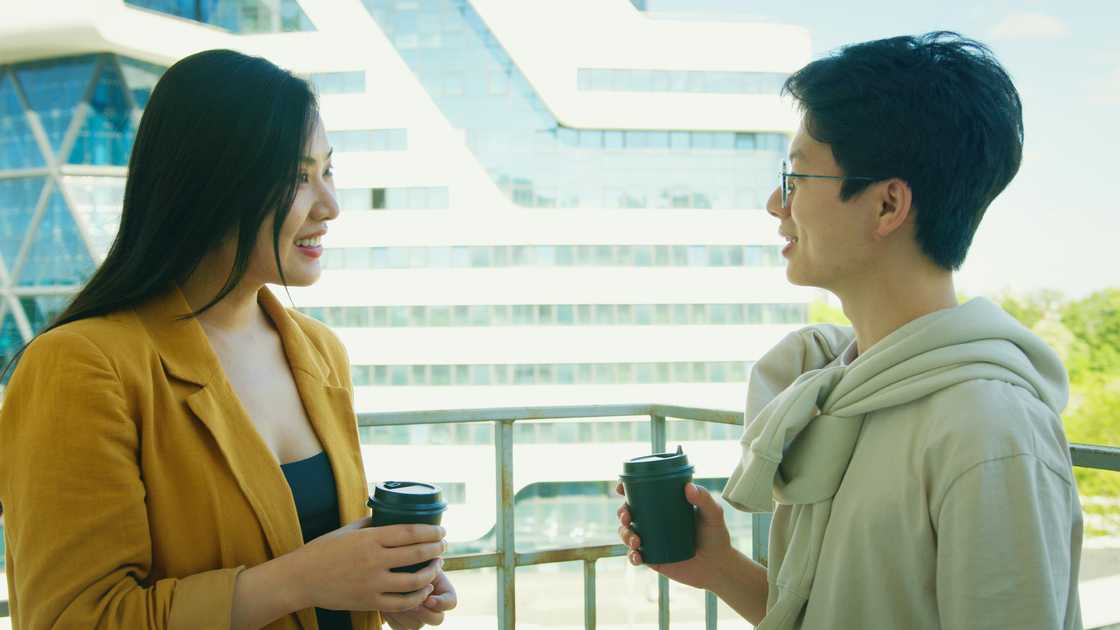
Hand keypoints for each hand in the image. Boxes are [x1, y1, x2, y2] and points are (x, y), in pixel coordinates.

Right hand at [291, 517, 447, 612]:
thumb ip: (371, 525)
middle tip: (443, 546)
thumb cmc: (322, 550)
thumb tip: (391, 517)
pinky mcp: (369, 601)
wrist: (300, 579)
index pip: (410, 532)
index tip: (441, 530)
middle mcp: (373, 560)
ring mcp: (372, 583)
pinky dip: (418, 596)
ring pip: (415, 581)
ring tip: (436, 566)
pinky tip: (424, 589)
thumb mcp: (347, 530)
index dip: (431, 531)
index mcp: (369, 538)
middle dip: (436, 549)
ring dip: (431, 572)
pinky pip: (402, 602)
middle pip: (417, 554)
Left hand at [383, 566, 457, 628]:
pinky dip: (393, 617)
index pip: (451, 602)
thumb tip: (439, 561)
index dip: (441, 602)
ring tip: (393, 598)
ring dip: (405, 613)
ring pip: (417, 625)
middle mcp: (433, 607)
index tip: (427, 595)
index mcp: (442, 591)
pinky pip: (401, 627)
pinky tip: (386, 603)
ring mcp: (419, 617)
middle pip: (437, 619)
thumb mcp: (419, 559)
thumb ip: (428, 563)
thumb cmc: (406, 560)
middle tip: (411, 604)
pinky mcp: (402, 623)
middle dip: (424, 612)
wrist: (387, 569)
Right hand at [616, 481, 733, 591]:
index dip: (626, 489)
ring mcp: (652, 541)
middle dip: (622, 512)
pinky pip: (635, 556)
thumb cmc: (716, 536)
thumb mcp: (713, 514)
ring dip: (625, 534)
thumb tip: (688, 487)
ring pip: (627, 534)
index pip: (641, 494)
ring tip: (636, 540)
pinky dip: (632, 556)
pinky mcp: (653, 559)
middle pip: (629, 512)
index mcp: (664, 506)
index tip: (621, 488)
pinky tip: (637, 556)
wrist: (718, 567)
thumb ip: (704, 499)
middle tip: (627, 516)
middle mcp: (654, 522)